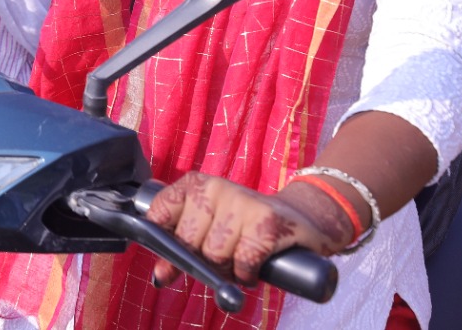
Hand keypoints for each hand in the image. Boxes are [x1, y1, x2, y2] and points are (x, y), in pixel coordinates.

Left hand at [146, 172, 348, 286]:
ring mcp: (242, 202)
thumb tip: (160, 277)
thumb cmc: (246, 225)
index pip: (161, 212)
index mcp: (195, 183)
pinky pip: (243, 262)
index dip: (162, 243)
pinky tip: (253, 267)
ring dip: (226, 270)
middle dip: (202, 261)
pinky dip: (246, 274)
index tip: (171, 260)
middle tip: (221, 260)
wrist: (301, 218)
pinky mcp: (267, 222)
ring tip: (238, 260)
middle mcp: (215, 187)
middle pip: (188, 241)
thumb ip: (181, 244)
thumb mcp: (209, 226)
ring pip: (214, 254)